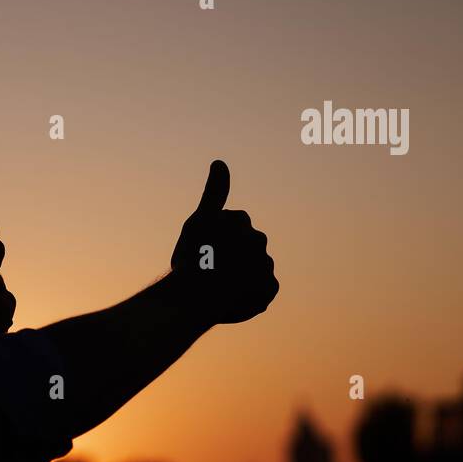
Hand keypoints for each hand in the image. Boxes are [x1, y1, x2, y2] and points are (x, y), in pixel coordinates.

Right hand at [170, 160, 278, 325]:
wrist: (198, 298)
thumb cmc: (193, 256)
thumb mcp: (199, 220)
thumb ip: (214, 192)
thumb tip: (220, 161)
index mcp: (240, 221)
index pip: (224, 228)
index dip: (208, 240)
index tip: (198, 249)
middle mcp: (258, 240)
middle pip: (239, 249)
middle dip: (227, 257)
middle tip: (206, 269)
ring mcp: (265, 266)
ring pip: (249, 271)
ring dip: (237, 278)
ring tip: (216, 288)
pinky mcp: (269, 291)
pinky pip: (259, 293)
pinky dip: (247, 297)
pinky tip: (229, 300)